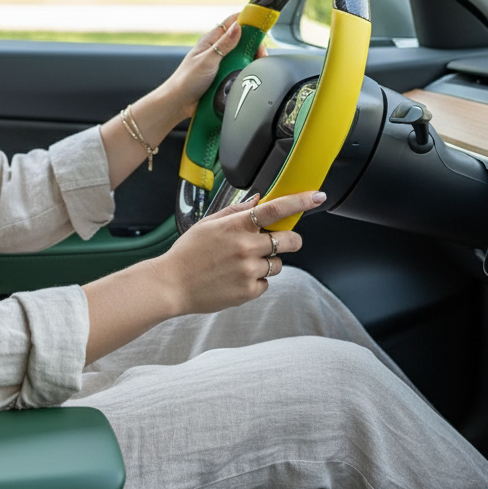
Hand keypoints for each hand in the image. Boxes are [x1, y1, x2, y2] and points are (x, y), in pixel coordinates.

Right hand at [150, 190, 325, 315]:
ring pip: (279, 264)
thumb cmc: (187, 253)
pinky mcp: (249, 291)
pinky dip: (257, 280)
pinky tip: (236, 278)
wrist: (171, 285)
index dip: (300, 201)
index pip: (276, 209)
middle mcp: (246, 247)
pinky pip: (266, 282)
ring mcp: (249, 270)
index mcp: (236, 226)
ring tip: (242, 264)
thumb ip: (236, 210)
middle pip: (289, 240)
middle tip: (279, 241)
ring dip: (268, 262)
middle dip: (290, 239)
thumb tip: (259, 200)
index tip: (316, 197)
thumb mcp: (208, 223)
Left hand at [163, 12, 268, 118]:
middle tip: (260, 56)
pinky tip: (248, 78)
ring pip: (244, 57)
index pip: (234, 21)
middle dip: (254, 46)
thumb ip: (224, 44)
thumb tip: (239, 26)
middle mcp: (219, 49)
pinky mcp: (226, 77)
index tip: (261, 28)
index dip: (248, 22)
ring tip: (254, 69)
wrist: (180, 103)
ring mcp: (223, 63)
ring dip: (250, 62)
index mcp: (212, 39)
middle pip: (244, 40)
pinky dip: (246, 74)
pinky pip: (241, 72)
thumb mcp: (207, 60)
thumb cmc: (186, 80)